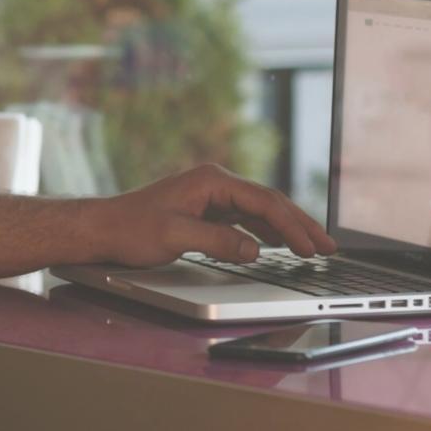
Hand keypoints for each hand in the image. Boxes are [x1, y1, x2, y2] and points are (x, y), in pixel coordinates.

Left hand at [93, 164, 335, 268]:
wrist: (102, 229)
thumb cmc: (130, 228)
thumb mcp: (174, 236)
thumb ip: (217, 242)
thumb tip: (255, 249)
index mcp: (211, 181)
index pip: (264, 201)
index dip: (292, 225)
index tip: (311, 247)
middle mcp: (214, 184)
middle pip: (268, 203)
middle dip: (300, 225)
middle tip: (328, 247)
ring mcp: (211, 197)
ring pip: (259, 212)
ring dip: (286, 229)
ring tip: (313, 248)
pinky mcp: (205, 212)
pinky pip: (244, 220)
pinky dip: (265, 233)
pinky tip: (278, 245)